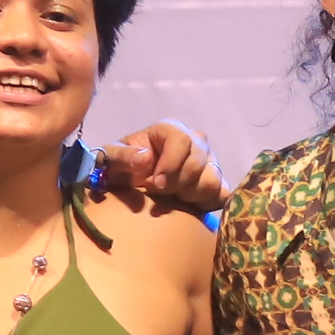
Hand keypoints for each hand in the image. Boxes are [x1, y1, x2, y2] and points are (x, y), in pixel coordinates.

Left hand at [90, 123, 224, 216]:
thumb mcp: (111, 159)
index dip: (170, 164)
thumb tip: (145, 158)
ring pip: (211, 180)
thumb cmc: (122, 167)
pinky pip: (222, 194)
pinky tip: (186, 204)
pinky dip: (205, 202)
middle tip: (158, 192)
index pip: (182, 140)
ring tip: (171, 198)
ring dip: (189, 194)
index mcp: (170, 130)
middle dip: (176, 183)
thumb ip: (124, 156)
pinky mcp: (217, 182)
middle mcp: (195, 142)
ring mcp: (209, 162)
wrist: (131, 186)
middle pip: (198, 162)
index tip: (156, 183)